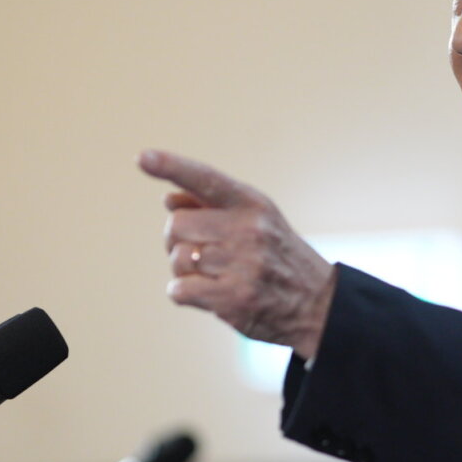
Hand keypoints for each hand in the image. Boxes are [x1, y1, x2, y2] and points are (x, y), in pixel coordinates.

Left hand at [139, 149, 336, 358]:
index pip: (205, 179)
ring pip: (176, 259)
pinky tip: (206, 293)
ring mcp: (242, 265)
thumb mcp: (257, 219)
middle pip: (176, 225)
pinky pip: (179, 290)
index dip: (171, 166)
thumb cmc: (277, 256)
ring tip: (212, 275)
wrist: (318, 303)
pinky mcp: (233, 299)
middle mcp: (248, 230)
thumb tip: (169, 200)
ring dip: (183, 270)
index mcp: (252, 204)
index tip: (143, 158)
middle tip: (199, 252)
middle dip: (177, 240)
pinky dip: (183, 293)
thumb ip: (212, 205)